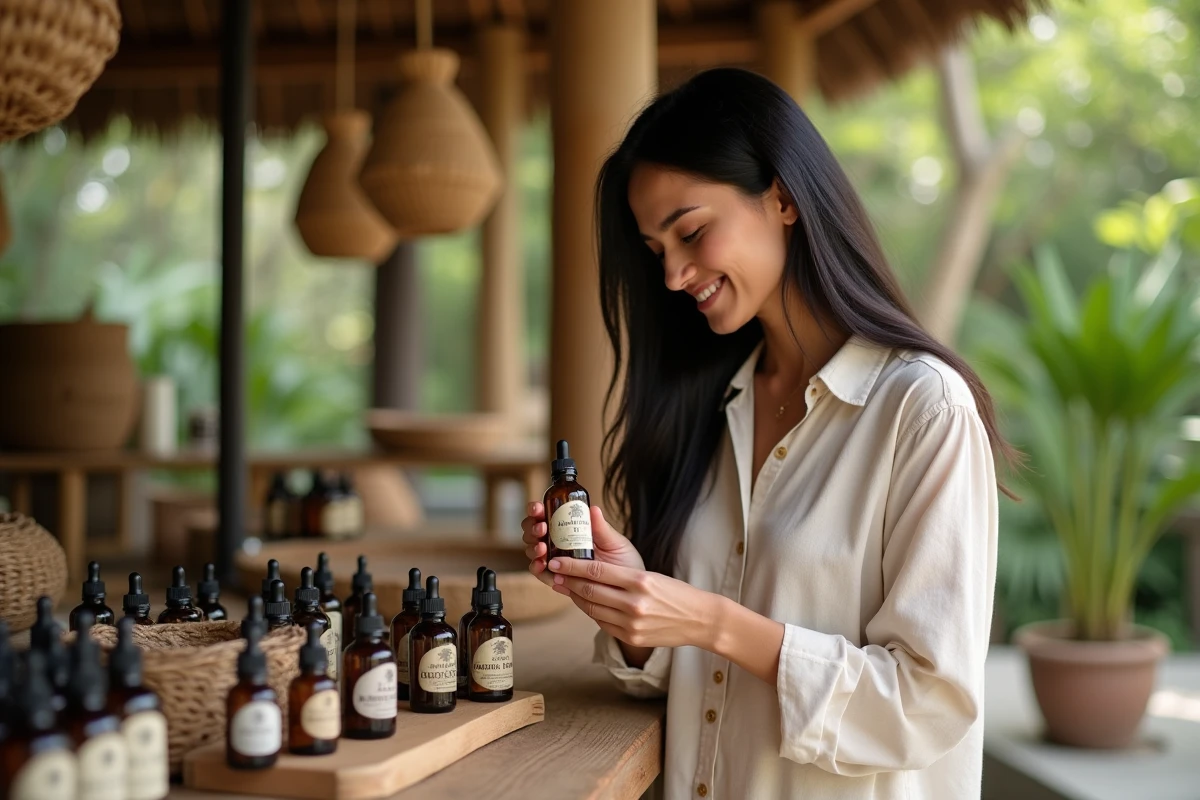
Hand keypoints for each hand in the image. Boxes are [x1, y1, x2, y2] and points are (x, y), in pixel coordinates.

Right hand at [521, 503, 644, 587]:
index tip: (538, 508)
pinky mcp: (559, 579)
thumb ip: (602, 529)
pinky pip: (542, 574)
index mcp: (572, 528)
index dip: (537, 510)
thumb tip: (593, 509)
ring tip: (542, 549)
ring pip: (534, 551)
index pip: (548, 515)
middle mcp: (561, 543)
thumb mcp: (615, 543)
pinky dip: (538, 569)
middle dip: (532, 528)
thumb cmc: (624, 562)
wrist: (630, 590)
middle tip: (541, 529)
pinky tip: (542, 566)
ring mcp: (558, 561)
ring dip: (533, 548)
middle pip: (535, 532)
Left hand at [547, 557, 715, 650]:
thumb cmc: (675, 592)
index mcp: (640, 580)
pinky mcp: (631, 637)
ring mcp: (632, 623)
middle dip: (567, 581)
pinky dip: (591, 612)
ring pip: (592, 608)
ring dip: (575, 597)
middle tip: (552, 573)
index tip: (555, 561)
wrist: (699, 620)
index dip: (572, 566)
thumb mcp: (651, 575)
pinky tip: (584, 603)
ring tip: (564, 587)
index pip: (597, 571)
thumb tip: (590, 567)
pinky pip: (602, 623)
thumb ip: (621, 574)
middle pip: (590, 590)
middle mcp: (634, 603)